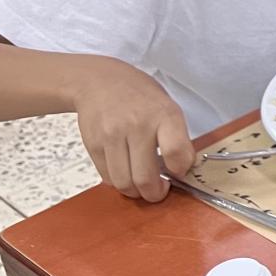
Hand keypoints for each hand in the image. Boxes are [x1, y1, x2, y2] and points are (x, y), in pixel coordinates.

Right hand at [71, 58, 192, 202]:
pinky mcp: (93, 145)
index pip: (176, 153)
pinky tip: (127, 173)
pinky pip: (108, 177)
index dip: (180, 171)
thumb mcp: (168, 107)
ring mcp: (112, 136)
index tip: (180, 174)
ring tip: (143, 185)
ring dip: (136, 192)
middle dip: (156, 193)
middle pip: (145, 177)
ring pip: (124, 183)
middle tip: (160, 191)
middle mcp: (137, 126)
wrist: (99, 81)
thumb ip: (177, 137)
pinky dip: (119, 182)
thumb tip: (182, 169)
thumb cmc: (139, 96)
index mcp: (164, 115)